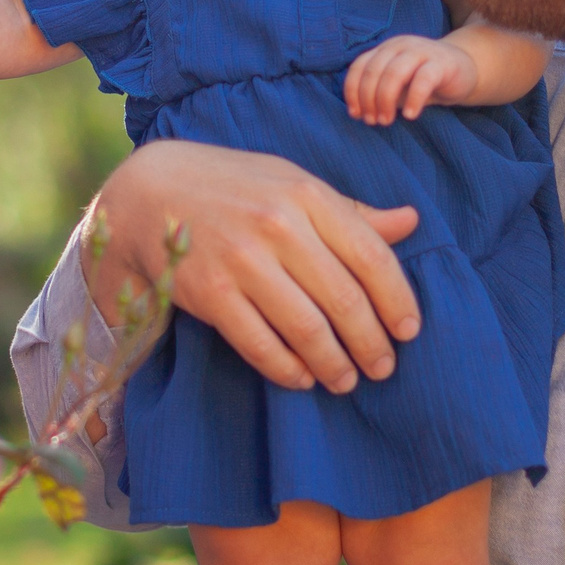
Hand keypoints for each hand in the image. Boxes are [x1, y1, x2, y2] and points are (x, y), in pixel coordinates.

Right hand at [86, 141, 421, 393]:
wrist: (152, 192)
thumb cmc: (237, 189)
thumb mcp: (294, 184)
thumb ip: (351, 212)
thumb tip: (412, 223)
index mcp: (307, 195)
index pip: (372, 256)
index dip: (398, 301)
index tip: (409, 331)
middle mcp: (277, 225)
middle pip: (343, 299)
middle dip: (371, 343)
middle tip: (383, 367)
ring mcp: (241, 260)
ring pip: (306, 328)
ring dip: (333, 364)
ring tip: (346, 380)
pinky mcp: (210, 293)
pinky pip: (260, 344)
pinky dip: (287, 369)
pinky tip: (302, 378)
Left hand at [345, 34, 478, 124]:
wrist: (463, 70)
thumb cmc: (423, 80)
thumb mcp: (397, 86)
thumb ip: (378, 93)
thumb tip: (358, 113)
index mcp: (385, 49)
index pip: (360, 66)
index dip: (353, 91)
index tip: (355, 114)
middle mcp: (400, 45)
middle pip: (374, 71)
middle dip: (369, 99)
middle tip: (372, 121)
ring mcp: (421, 51)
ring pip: (394, 73)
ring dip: (385, 100)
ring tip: (386, 121)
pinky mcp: (441, 63)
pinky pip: (423, 80)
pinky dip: (414, 99)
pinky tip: (411, 116)